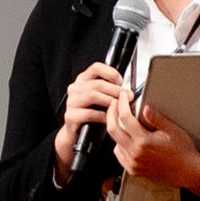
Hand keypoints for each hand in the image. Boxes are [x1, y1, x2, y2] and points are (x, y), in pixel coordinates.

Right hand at [53, 62, 131, 180]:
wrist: (78, 133)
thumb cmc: (92, 114)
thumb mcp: (102, 98)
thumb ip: (111, 90)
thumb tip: (129, 91)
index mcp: (83, 80)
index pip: (96, 68)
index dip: (110, 73)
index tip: (121, 81)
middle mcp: (75, 89)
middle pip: (97, 83)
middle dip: (115, 90)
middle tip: (128, 97)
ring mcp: (71, 102)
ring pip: (92, 95)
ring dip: (109, 101)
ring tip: (119, 107)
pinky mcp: (70, 116)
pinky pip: (88, 113)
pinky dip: (101, 115)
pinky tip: (108, 118)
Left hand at [110, 95, 199, 193]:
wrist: (187, 171)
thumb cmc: (182, 151)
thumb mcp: (173, 131)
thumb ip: (157, 119)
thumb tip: (145, 108)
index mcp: (144, 141)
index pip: (125, 118)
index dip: (122, 104)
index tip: (123, 97)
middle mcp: (135, 153)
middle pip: (112, 129)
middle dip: (111, 113)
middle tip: (115, 104)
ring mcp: (132, 163)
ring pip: (114, 142)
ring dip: (116, 129)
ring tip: (124, 121)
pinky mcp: (133, 169)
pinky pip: (119, 154)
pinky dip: (120, 144)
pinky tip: (128, 138)